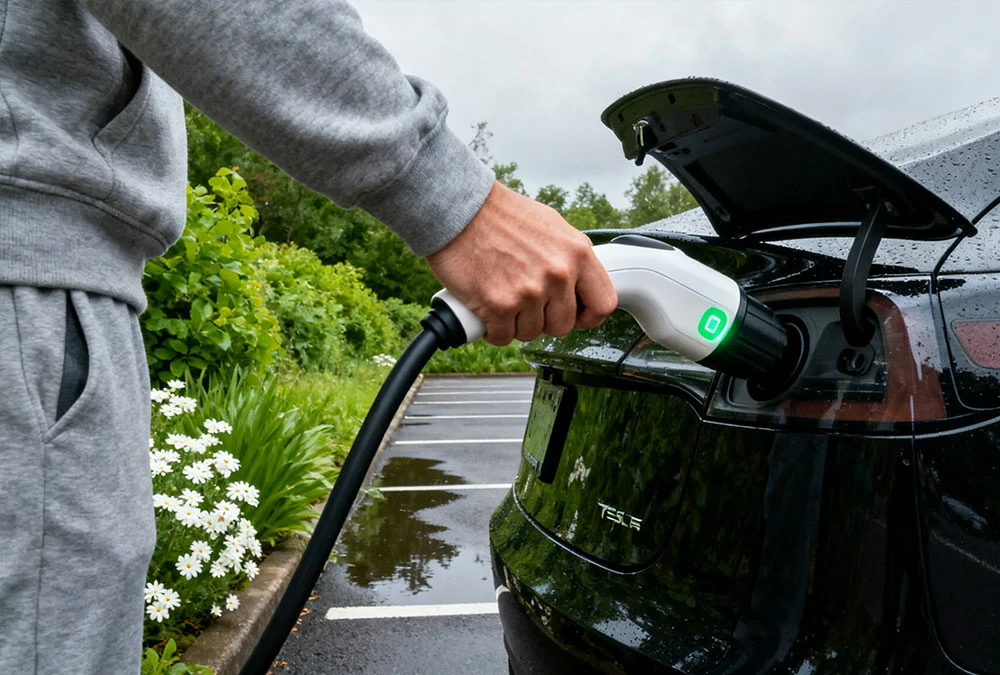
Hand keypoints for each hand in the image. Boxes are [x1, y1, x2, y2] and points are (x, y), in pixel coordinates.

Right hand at [426, 181, 617, 345]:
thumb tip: (578, 285)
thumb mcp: (551, 227)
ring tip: (502, 298)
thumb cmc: (499, 215)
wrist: (459, 209)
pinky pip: (503, 337)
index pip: (603, 303)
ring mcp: (529, 292)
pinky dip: (493, 329)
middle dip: (544, 319)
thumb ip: (569, 257)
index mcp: (577, 253)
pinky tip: (487, 310)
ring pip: (531, 333)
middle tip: (525, 303)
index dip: (588, 316)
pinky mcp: (499, 305)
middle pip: (562, 326)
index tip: (575, 316)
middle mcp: (558, 274)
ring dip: (516, 323)